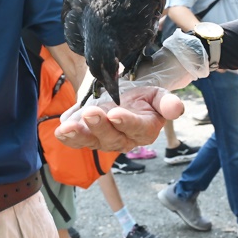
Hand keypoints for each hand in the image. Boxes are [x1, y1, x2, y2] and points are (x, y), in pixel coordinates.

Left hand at [55, 30, 207, 149]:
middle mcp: (123, 139)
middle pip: (111, 137)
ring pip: (91, 142)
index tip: (115, 113)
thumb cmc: (144, 98)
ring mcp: (103, 140)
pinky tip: (61, 131)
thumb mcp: (159, 95)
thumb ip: (167, 103)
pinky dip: (67, 137)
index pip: (136, 128)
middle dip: (99, 126)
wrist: (127, 96)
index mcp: (144, 129)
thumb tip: (177, 108)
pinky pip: (76, 140)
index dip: (126, 122)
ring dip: (78, 136)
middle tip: (90, 113)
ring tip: (67, 129)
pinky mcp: (87, 137)